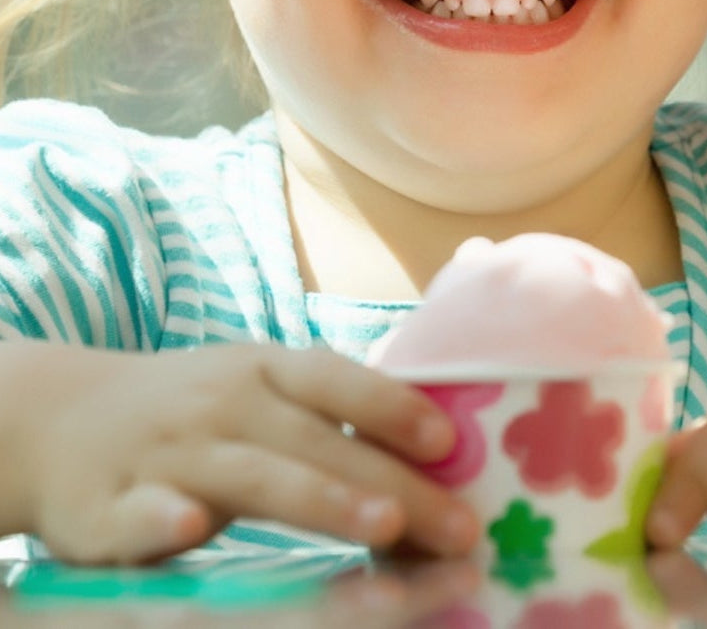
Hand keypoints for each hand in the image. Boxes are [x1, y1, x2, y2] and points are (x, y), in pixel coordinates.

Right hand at [15, 341, 478, 563]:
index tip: (451, 443)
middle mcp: (224, 404)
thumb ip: (326, 412)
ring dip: (319, 497)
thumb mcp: (258, 388)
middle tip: (457, 524)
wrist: (59, 418)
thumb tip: (433, 440)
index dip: (394, 407)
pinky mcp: (108, 505)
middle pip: (318, 443)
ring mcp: (168, 453)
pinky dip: (163, 517)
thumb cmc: (194, 409)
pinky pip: (139, 512)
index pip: (338, 380)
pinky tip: (189, 527)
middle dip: (392, 483)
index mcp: (264, 371)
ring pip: (252, 476)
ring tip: (380, 524)